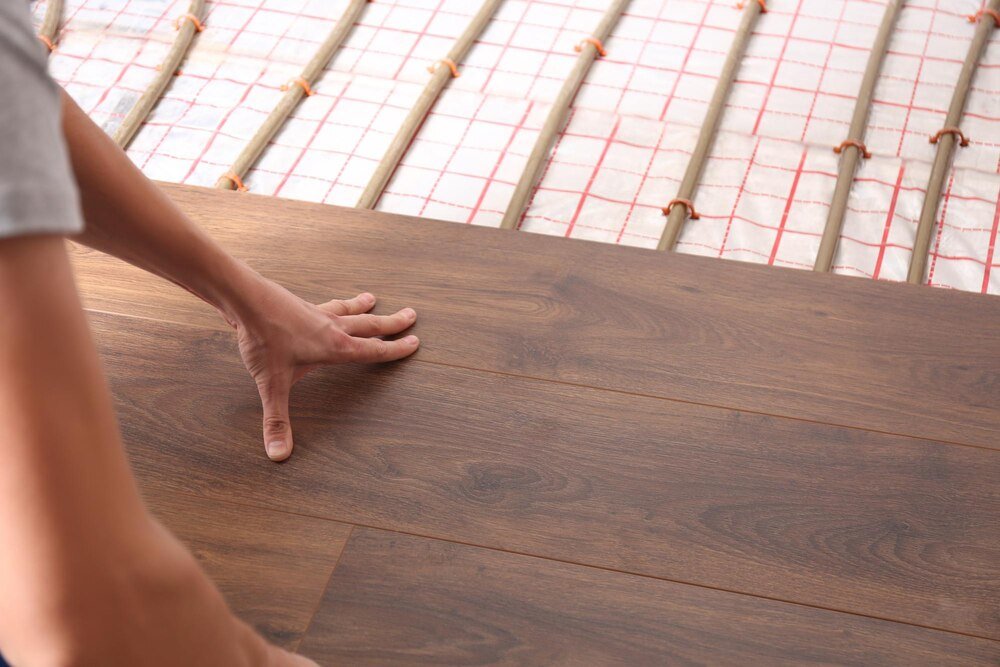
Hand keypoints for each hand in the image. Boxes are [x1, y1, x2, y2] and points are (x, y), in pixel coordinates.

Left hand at [231, 277, 418, 460]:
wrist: (247, 301)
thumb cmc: (264, 339)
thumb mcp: (272, 384)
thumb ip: (276, 420)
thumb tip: (279, 453)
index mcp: (335, 347)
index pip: (373, 350)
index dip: (395, 349)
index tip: (415, 342)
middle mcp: (332, 328)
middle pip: (369, 324)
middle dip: (392, 322)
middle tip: (411, 315)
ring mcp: (318, 313)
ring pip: (349, 310)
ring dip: (364, 307)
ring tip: (373, 299)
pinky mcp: (302, 304)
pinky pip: (327, 304)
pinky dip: (337, 303)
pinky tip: (332, 303)